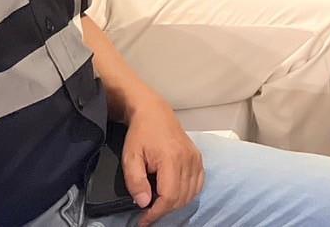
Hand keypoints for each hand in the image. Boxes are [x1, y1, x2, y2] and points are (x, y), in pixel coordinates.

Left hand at [121, 96, 203, 224]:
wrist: (155, 113)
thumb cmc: (140, 134)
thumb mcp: (130, 158)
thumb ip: (135, 181)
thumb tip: (144, 203)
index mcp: (171, 159)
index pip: (169, 196)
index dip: (156, 213)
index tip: (143, 221)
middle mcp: (188, 159)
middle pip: (181, 197)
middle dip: (164, 211)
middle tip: (148, 214)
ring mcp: (196, 158)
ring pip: (191, 193)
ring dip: (175, 204)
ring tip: (159, 205)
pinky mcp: (198, 157)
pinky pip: (199, 183)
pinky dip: (188, 194)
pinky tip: (175, 195)